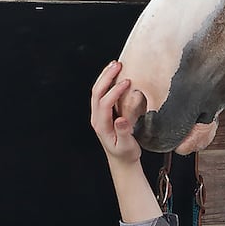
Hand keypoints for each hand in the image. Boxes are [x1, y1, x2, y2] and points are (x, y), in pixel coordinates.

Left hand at [91, 60, 161, 221]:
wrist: (121, 161)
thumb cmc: (126, 154)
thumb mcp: (126, 146)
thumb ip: (124, 132)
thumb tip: (121, 119)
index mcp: (101, 125)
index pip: (105, 103)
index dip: (115, 91)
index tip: (127, 83)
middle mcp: (97, 118)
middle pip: (97, 92)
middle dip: (106, 77)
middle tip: (118, 65)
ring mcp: (99, 114)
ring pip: (97, 91)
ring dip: (105, 76)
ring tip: (116, 65)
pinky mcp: (104, 112)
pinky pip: (102, 93)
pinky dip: (108, 82)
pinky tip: (116, 74)